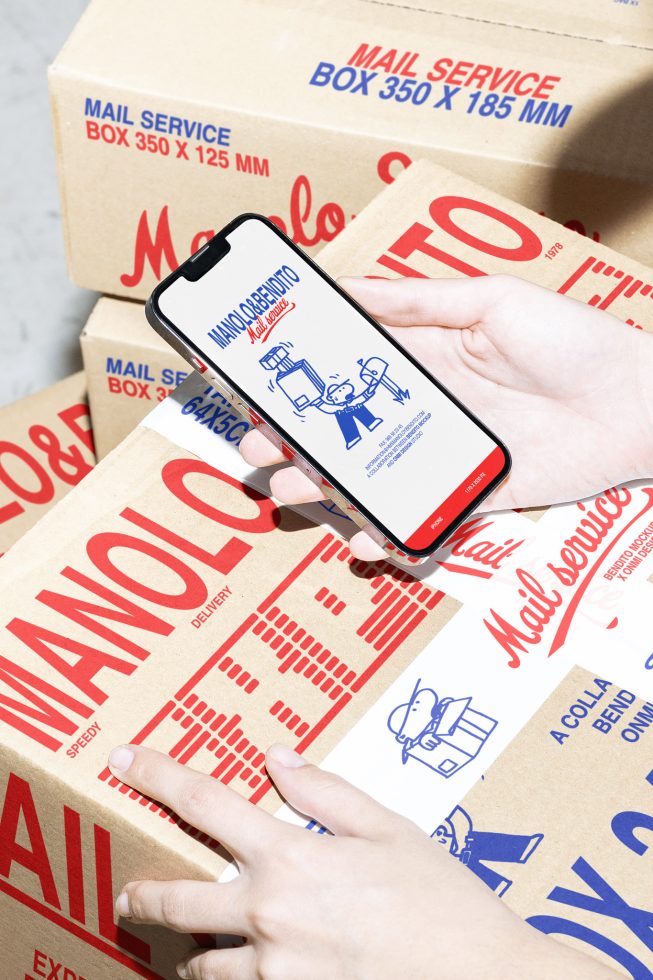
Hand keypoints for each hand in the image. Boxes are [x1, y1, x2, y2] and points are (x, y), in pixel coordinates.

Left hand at [108, 743, 615, 979]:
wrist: (482, 978)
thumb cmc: (440, 896)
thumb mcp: (388, 827)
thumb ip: (325, 791)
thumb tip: (276, 760)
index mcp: (290, 856)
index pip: (204, 802)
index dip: (157, 775)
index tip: (123, 759)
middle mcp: (269, 914)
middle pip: (177, 899)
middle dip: (143, 894)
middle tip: (128, 893)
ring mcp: (276, 972)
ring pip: (201, 964)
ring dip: (189, 952)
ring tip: (188, 947)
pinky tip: (246, 971)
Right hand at [240, 275, 652, 560]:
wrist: (637, 401)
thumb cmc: (571, 339)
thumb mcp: (490, 300)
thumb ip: (417, 300)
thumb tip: (345, 286)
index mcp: (425, 358)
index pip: (349, 371)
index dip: (304, 380)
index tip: (259, 386)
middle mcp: (428, 408)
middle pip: (348, 430)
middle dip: (298, 440)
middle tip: (260, 447)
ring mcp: (446, 454)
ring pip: (372, 476)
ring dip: (327, 487)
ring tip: (291, 489)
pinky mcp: (472, 494)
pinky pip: (420, 515)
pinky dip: (388, 530)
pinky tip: (362, 534)